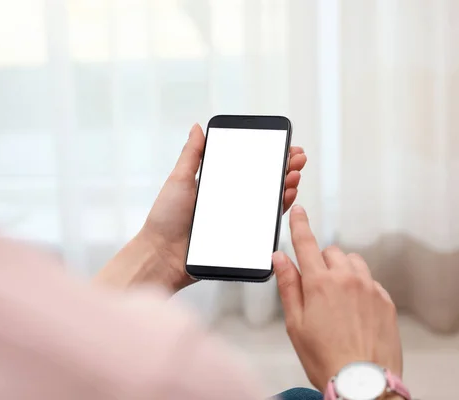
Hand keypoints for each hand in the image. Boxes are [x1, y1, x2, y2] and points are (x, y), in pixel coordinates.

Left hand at [97, 123, 306, 292]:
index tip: (282, 146)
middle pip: (262, 181)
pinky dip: (279, 207)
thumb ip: (191, 155)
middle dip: (283, 167)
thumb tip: (197, 128)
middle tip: (297, 157)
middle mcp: (229, 201)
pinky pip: (265, 222)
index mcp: (216, 186)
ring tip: (295, 173)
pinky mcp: (242, 237)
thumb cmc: (165, 220)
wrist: (162, 256)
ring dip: (285, 184)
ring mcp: (237, 219)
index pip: (247, 166)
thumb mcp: (179, 180)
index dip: (266, 156)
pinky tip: (287, 195)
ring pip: (268, 200)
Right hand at [273, 205, 401, 392]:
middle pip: (331, 252)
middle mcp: (347, 279)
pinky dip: (360, 287)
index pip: (306, 243)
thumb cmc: (326, 359)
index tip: (298, 211)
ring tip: (337, 298)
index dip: (300, 224)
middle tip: (315, 288)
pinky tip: (355, 311)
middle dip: (320, 262)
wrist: (363, 384)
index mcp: (320, 284)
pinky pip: (371, 281)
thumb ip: (288, 286)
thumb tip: (280, 259)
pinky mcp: (385, 301)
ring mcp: (370, 288)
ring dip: (342, 271)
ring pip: (353, 263)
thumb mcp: (296, 324)